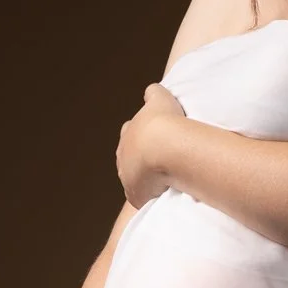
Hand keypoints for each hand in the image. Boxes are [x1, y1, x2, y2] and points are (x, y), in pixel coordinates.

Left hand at [115, 83, 186, 208]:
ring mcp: (127, 177)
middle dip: (139, 159)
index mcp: (128, 133)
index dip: (142, 136)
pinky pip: (140, 197)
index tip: (153, 138)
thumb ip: (153, 94)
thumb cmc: (164, 121)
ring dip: (144, 179)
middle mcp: (123, 155)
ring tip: (161, 180)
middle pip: (128, 158)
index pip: (130, 134)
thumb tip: (151, 90)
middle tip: (157, 161)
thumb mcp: (160, 98)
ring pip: (132, 179)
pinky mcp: (135, 195)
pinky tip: (161, 194)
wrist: (165, 148)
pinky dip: (149, 195)